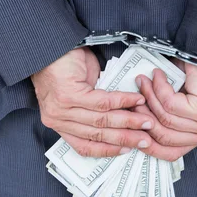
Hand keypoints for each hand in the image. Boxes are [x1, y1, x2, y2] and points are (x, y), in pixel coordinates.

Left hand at [31, 47, 154, 157]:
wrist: (51, 46)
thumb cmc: (64, 67)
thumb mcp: (78, 95)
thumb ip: (94, 110)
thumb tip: (122, 120)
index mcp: (58, 124)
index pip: (84, 146)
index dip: (108, 150)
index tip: (127, 150)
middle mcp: (57, 120)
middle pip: (97, 135)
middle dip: (125, 138)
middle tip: (145, 139)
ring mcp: (62, 109)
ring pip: (102, 120)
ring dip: (128, 121)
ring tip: (146, 121)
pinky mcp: (69, 95)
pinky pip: (102, 102)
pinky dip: (123, 101)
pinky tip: (136, 100)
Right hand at [134, 63, 196, 158]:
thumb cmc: (196, 78)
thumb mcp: (175, 104)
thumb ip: (159, 116)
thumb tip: (133, 120)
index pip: (170, 152)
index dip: (148, 144)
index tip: (132, 130)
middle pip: (163, 136)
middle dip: (143, 115)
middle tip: (135, 98)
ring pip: (165, 118)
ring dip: (150, 97)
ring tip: (144, 81)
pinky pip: (170, 104)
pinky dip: (159, 88)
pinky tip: (158, 76)